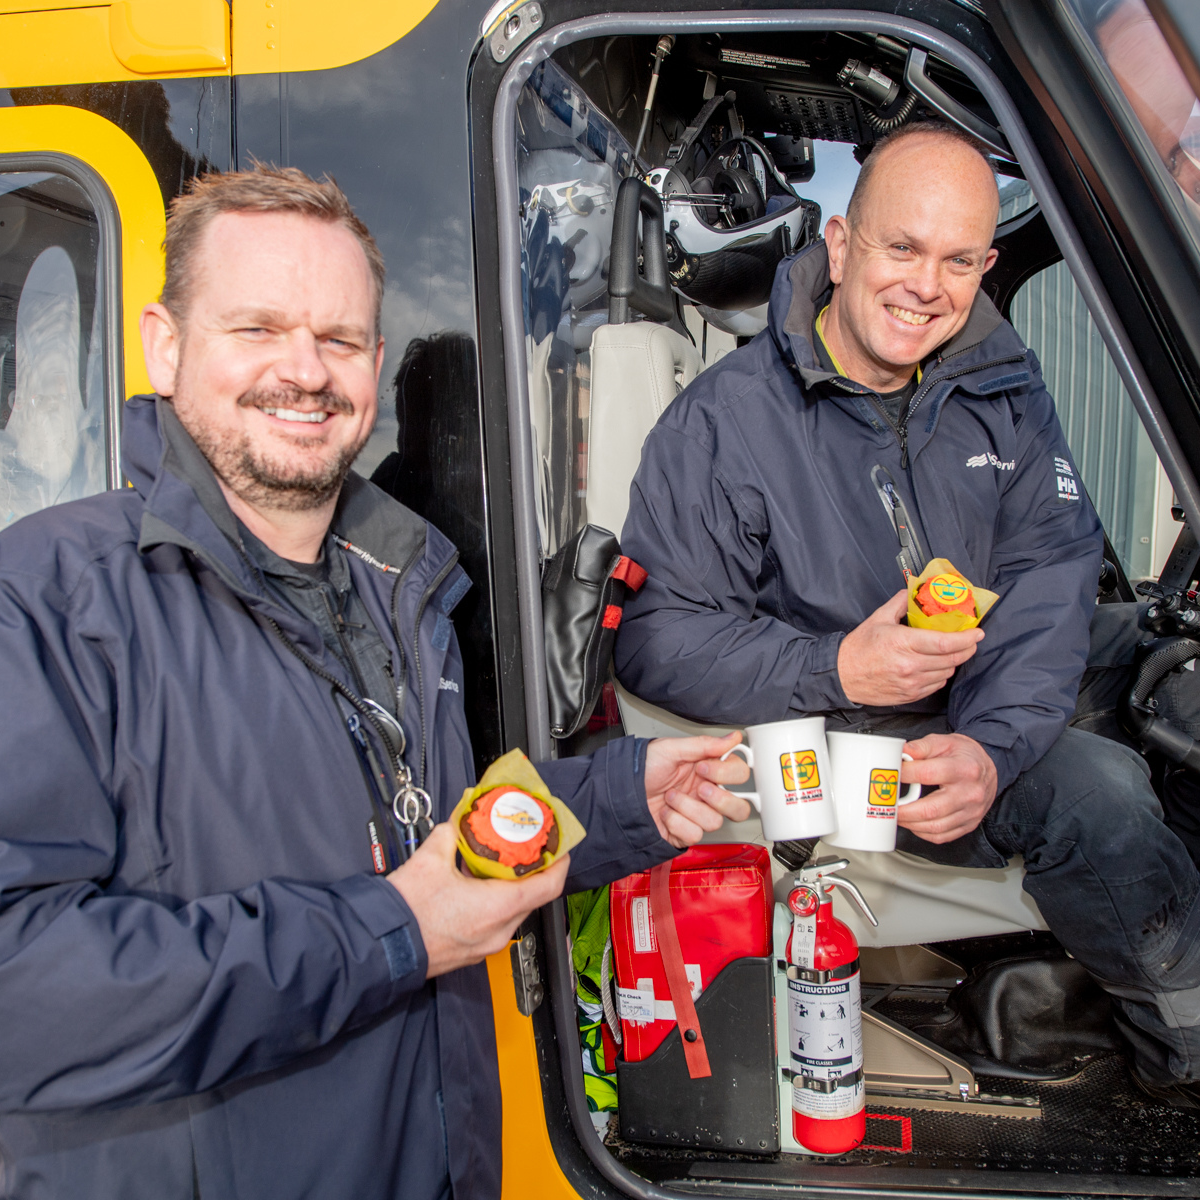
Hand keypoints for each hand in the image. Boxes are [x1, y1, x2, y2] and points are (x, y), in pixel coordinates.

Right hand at [388, 823, 569, 977]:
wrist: (380, 947)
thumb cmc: (405, 915)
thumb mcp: (430, 860)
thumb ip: (450, 834)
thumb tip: (457, 823)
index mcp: (497, 909)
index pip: (548, 886)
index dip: (559, 863)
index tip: (559, 848)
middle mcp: (497, 932)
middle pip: (532, 897)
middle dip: (532, 871)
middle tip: (528, 849)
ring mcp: (485, 945)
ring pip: (512, 911)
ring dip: (510, 887)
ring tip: (500, 863)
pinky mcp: (471, 951)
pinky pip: (495, 923)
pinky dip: (494, 903)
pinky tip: (477, 885)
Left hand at [644, 731, 751, 848]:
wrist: (619, 792)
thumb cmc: (641, 768)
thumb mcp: (670, 749)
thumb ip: (705, 745)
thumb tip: (733, 737)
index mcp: (708, 771)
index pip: (739, 775)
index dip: (726, 772)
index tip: (704, 767)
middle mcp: (706, 795)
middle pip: (739, 808)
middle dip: (721, 799)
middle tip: (700, 788)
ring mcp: (696, 816)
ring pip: (715, 822)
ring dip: (688, 807)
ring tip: (670, 797)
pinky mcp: (685, 834)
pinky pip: (694, 834)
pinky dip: (676, 821)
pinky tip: (665, 812)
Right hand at [838, 590, 983, 705]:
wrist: (842, 676)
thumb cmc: (858, 649)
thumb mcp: (878, 619)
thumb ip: (901, 603)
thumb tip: (914, 592)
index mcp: (903, 643)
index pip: (945, 643)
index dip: (966, 638)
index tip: (976, 632)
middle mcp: (910, 666)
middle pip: (952, 659)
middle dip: (967, 649)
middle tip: (971, 640)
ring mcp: (911, 683)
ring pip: (946, 672)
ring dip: (954, 661)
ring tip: (950, 652)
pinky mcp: (910, 695)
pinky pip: (937, 685)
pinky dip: (941, 674)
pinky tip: (936, 666)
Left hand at [898, 733, 997, 843]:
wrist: (989, 769)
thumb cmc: (965, 756)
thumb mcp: (945, 742)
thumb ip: (921, 747)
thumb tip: (900, 752)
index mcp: (964, 769)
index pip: (929, 774)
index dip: (905, 775)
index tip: (890, 774)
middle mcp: (970, 793)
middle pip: (932, 809)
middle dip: (904, 810)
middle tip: (887, 805)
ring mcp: (971, 812)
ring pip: (936, 827)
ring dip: (910, 824)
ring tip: (897, 814)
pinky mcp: (969, 824)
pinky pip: (943, 836)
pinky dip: (923, 833)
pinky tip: (913, 823)